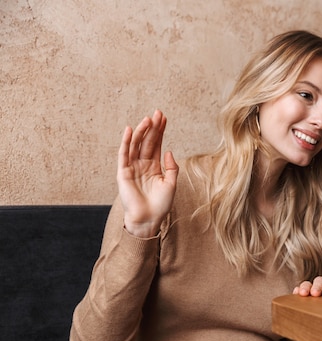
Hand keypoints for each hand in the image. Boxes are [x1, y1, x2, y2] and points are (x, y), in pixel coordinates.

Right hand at [117, 109, 177, 237]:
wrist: (149, 219)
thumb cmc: (161, 205)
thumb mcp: (171, 184)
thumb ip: (171, 168)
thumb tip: (168, 151)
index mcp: (154, 166)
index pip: (156, 144)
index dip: (160, 131)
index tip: (164, 118)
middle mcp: (142, 164)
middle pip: (147, 141)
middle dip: (152, 127)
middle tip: (157, 113)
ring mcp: (132, 167)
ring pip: (136, 145)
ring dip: (141, 131)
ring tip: (148, 119)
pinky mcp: (123, 172)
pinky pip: (123, 154)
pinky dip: (126, 142)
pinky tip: (130, 130)